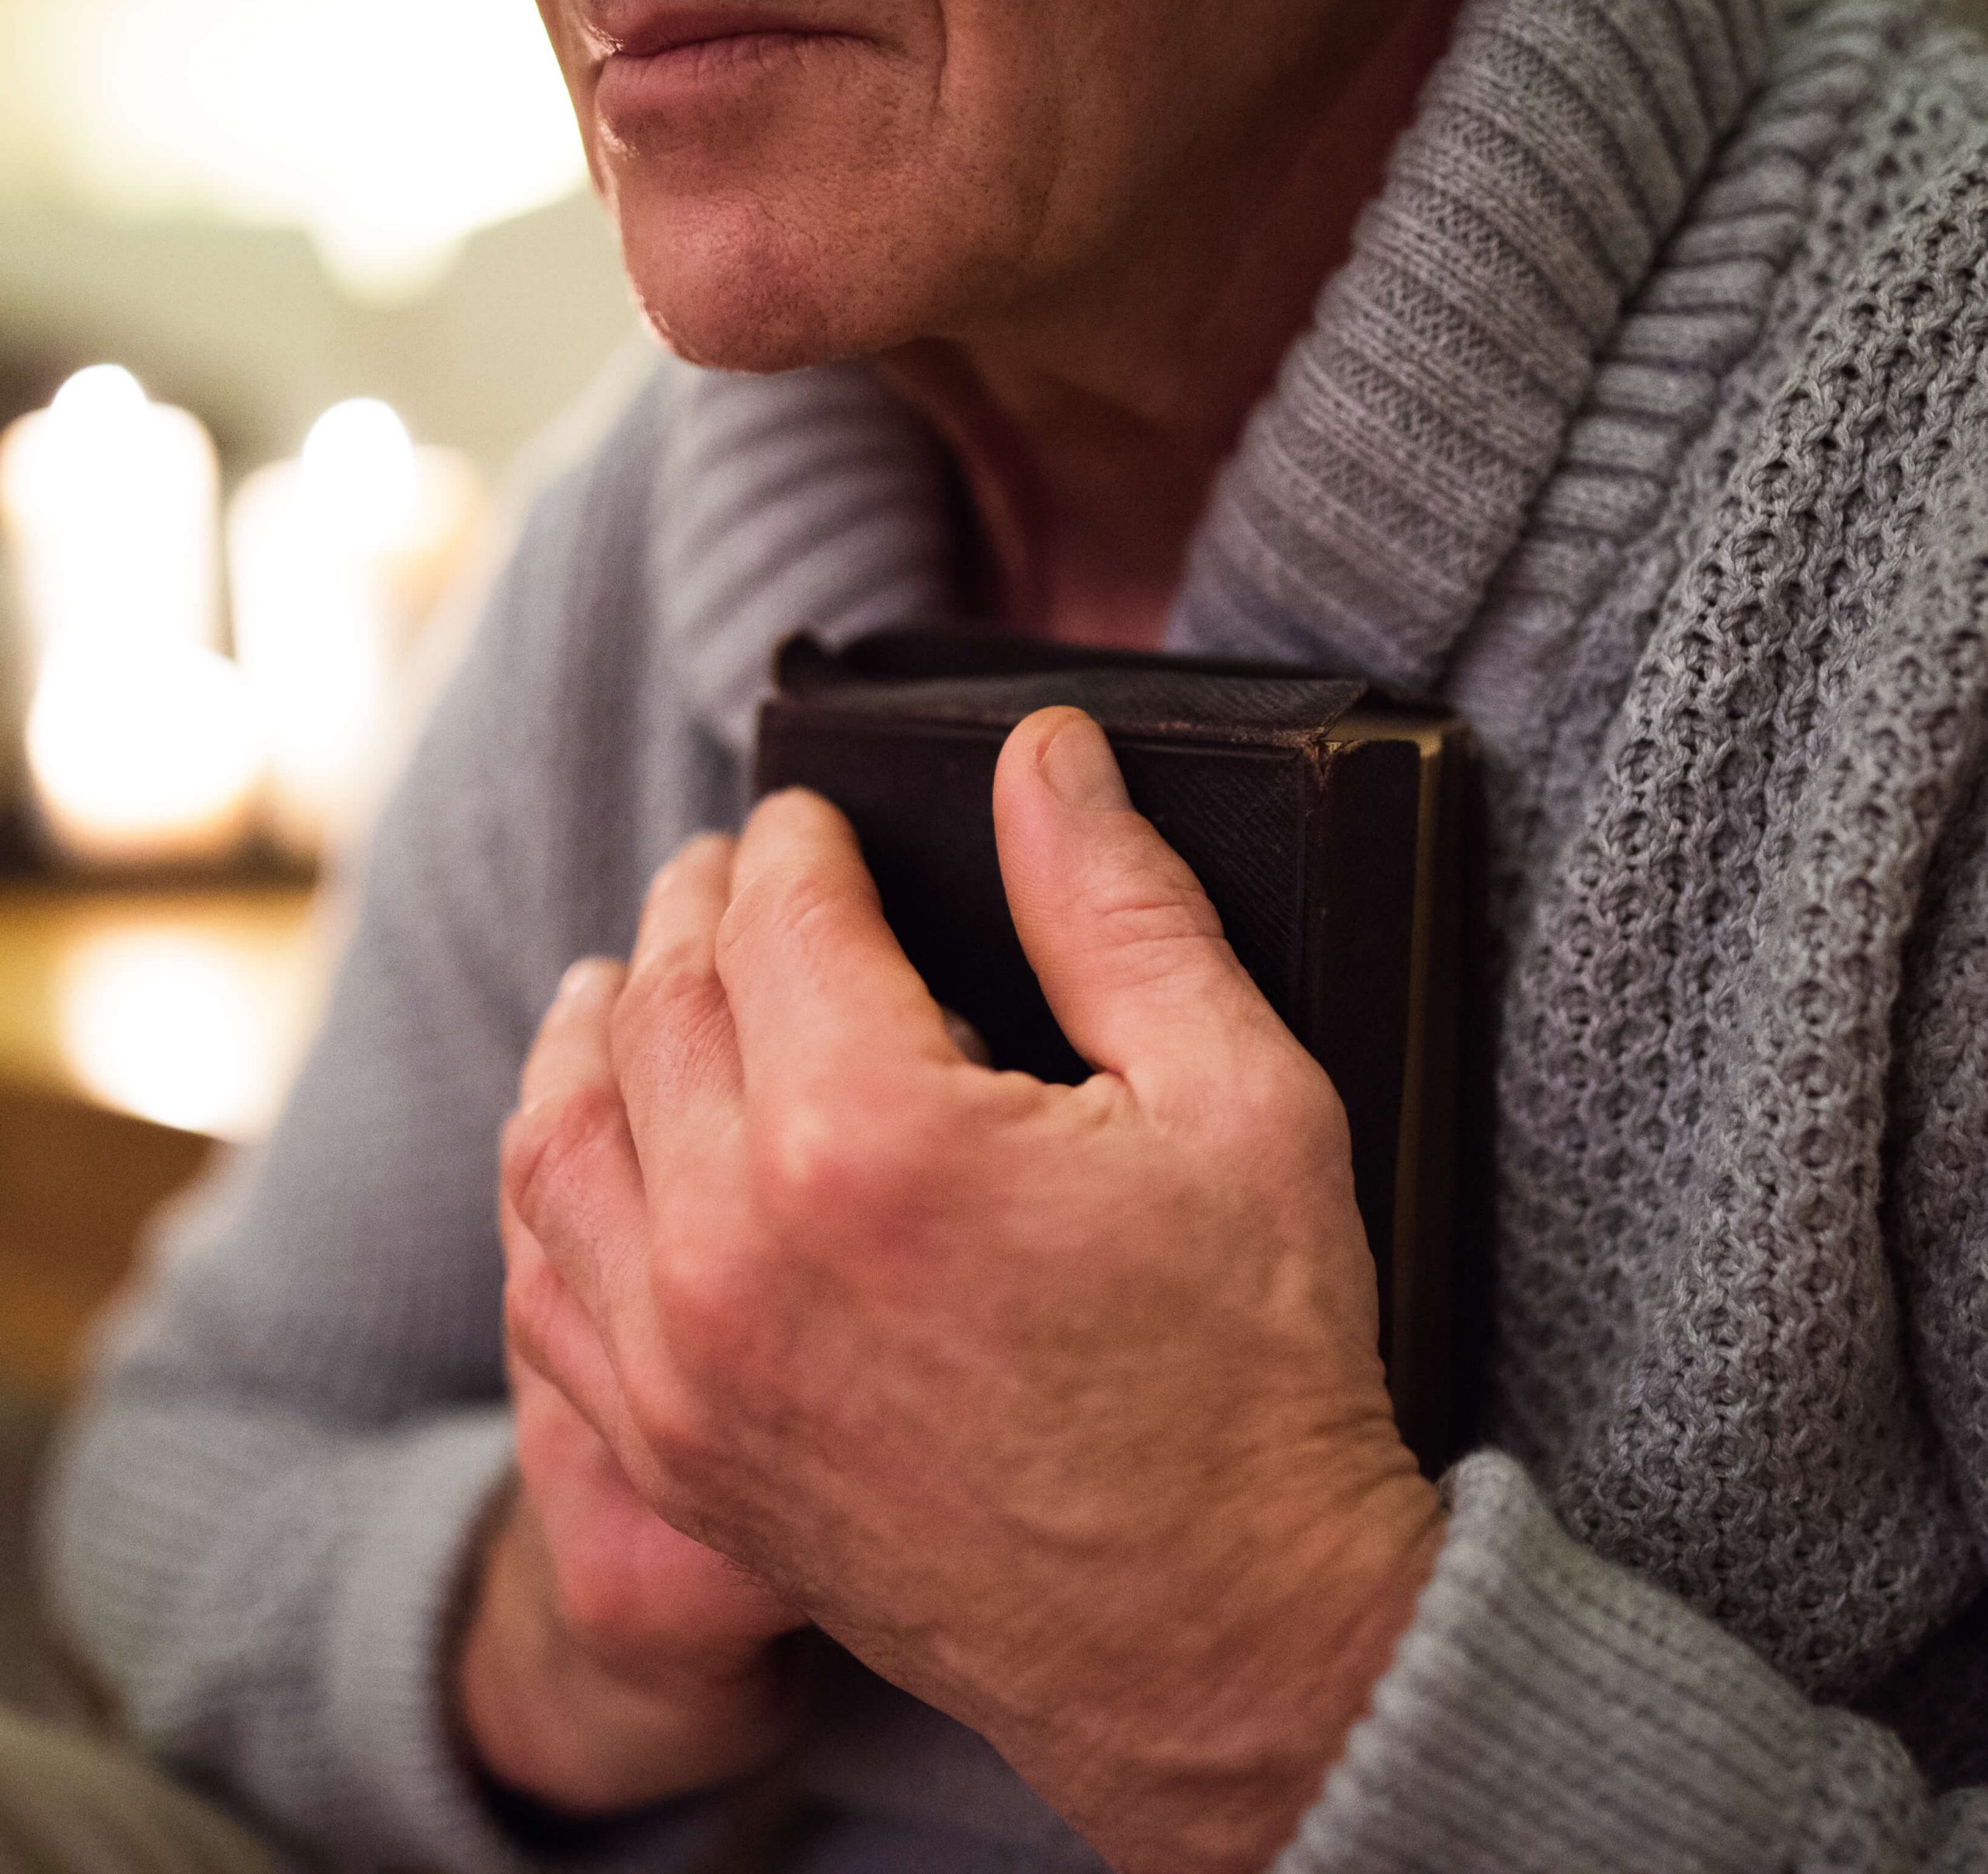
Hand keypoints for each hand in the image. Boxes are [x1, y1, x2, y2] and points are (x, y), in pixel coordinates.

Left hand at [504, 709, 1445, 1873]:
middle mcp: (734, 1251)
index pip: (780, 916)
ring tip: (634, 975)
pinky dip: (553, 1180)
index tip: (814, 817)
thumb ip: (1118, 905)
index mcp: (872, 1140)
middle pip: (662, 1004)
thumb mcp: (1236, 1098)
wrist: (1219, 1645)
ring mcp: (681, 1368)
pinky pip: (546, 1277)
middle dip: (700, 907)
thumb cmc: (1249, 1375)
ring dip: (597, 1026)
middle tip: (737, 868)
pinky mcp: (673, 1454)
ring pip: (562, 1131)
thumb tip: (1048, 758)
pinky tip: (592, 1145)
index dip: (798, 841)